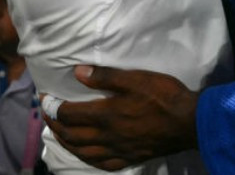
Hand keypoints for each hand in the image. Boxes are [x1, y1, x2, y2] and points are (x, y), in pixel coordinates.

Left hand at [44, 65, 198, 170]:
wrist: (189, 122)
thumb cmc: (164, 96)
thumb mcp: (136, 79)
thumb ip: (105, 76)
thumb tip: (77, 72)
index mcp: (106, 115)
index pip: (69, 114)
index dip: (53, 106)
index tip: (45, 98)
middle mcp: (107, 136)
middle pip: (71, 134)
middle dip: (54, 124)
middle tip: (48, 113)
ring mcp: (117, 150)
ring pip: (82, 151)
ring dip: (65, 142)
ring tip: (59, 132)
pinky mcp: (129, 158)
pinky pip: (101, 163)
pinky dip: (87, 158)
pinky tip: (85, 154)